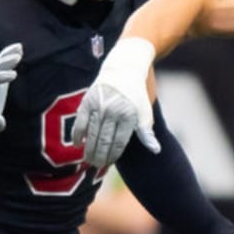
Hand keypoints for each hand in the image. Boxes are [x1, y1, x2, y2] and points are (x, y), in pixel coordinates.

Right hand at [71, 36, 157, 166]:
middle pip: (103, 141)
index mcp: (128, 115)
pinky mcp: (87, 101)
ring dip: (88, 149)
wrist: (124, 67)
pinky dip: (78, 134)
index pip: (119, 143)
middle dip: (99, 156)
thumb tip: (155, 150)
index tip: (109, 163)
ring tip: (88, 160)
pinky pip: (81, 122)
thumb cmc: (136, 94)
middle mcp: (113, 111)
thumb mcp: (145, 111)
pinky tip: (78, 144)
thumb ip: (146, 132)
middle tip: (96, 165)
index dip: (113, 155)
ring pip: (91, 134)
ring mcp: (99, 106)